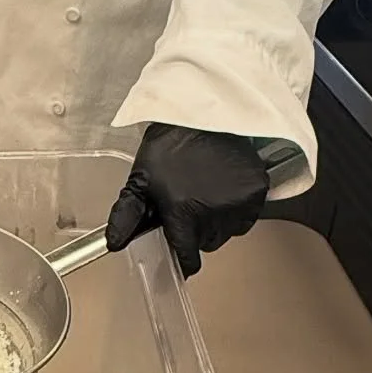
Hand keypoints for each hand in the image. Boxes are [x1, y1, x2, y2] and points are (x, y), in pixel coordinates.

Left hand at [105, 123, 268, 276]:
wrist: (201, 113)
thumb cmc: (169, 145)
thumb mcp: (140, 179)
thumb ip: (127, 215)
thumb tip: (115, 243)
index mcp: (183, 214)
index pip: (188, 256)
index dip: (182, 258)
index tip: (181, 255)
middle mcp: (214, 213)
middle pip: (207, 243)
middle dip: (197, 231)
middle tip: (189, 204)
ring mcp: (239, 203)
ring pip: (229, 232)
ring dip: (218, 221)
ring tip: (207, 192)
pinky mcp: (257, 191)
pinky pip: (247, 216)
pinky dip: (237, 209)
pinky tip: (224, 188)